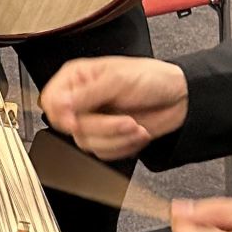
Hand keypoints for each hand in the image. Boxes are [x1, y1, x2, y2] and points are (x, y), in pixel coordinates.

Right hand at [40, 56, 188, 160]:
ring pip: (87, 143)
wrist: (179, 98)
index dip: (61, 114)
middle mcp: (81, 100)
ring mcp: (93, 120)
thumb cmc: (152, 79)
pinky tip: (136, 131)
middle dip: (103, 128)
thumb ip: (84, 94)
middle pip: (70, 127)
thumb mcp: (117, 80)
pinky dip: (124, 146)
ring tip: (135, 125)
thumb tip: (57, 104)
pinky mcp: (106, 137)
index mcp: (76, 79)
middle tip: (125, 120)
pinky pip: (103, 152)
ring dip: (117, 138)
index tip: (76, 121)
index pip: (51, 101)